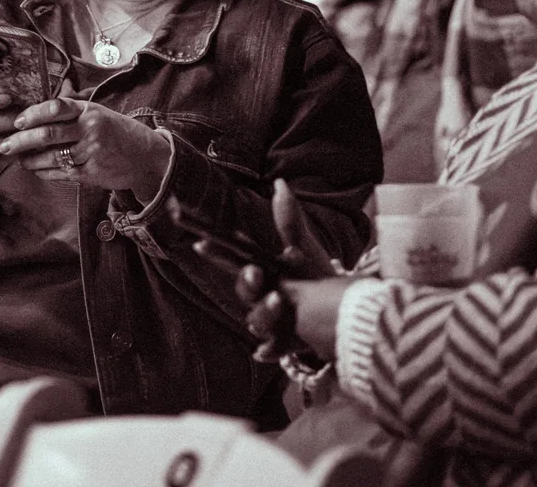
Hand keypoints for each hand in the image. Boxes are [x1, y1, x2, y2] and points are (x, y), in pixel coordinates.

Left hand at [0, 88, 170, 200]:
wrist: (145, 156)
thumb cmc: (117, 132)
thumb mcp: (98, 113)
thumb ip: (71, 112)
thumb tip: (36, 111)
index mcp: (90, 111)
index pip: (55, 107)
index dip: (33, 114)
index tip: (17, 121)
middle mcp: (91, 129)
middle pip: (48, 134)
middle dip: (21, 140)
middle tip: (4, 145)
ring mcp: (92, 152)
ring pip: (52, 157)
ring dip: (30, 160)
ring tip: (18, 159)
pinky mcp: (92, 173)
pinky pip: (62, 173)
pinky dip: (45, 172)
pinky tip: (36, 170)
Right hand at [229, 178, 345, 360]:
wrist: (336, 312)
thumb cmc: (310, 277)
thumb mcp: (302, 246)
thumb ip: (288, 219)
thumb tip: (280, 183)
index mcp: (261, 269)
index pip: (233, 258)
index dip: (213, 249)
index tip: (199, 242)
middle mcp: (261, 295)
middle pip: (243, 289)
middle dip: (246, 281)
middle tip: (255, 272)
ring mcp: (271, 320)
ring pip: (256, 319)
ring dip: (264, 311)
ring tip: (277, 301)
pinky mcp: (286, 341)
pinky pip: (273, 348)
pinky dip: (269, 350)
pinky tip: (265, 353)